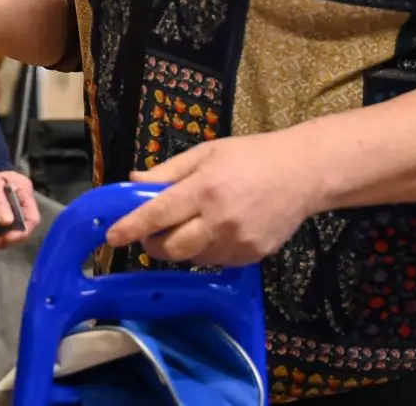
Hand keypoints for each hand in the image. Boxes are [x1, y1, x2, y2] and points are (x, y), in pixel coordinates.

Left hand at [0, 171, 39, 255]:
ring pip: (8, 236)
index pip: (32, 220)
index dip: (20, 233)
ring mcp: (12, 215)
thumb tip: (7, 223)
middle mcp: (22, 207)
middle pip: (19, 231)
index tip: (4, 239)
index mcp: (25, 195)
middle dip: (2, 242)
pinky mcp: (1, 221)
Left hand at [106, 132, 321, 267]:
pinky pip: (218, 262)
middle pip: (173, 248)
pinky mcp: (253, 256)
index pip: (158, 215)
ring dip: (182, 248)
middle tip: (151, 234)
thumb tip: (133, 181)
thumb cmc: (250, 157)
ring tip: (189, 226)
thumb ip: (167, 171)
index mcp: (203, 190)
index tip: (112, 237)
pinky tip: (214, 232)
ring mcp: (238, 241)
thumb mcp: (205, 153)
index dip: (131, 228)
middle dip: (154, 245)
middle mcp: (220, 220)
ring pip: (194, 258)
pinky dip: (207, 252)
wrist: (303, 174)